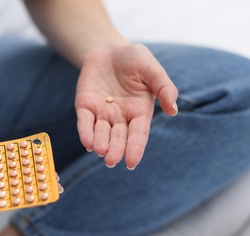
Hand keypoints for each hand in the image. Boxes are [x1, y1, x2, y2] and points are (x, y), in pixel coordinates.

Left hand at [76, 43, 177, 169]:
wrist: (109, 49)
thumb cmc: (135, 60)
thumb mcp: (152, 69)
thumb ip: (164, 88)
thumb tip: (173, 110)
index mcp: (139, 112)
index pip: (138, 134)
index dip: (135, 149)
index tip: (131, 163)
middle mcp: (120, 117)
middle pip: (118, 137)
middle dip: (115, 149)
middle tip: (111, 161)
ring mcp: (101, 113)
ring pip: (101, 132)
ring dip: (100, 143)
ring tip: (100, 151)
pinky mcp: (85, 106)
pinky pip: (85, 121)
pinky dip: (85, 131)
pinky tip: (87, 142)